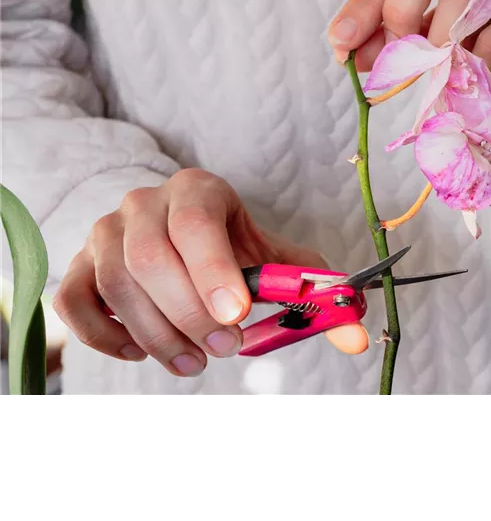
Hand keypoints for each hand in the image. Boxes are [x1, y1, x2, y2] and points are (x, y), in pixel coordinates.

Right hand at [53, 169, 368, 376]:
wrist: (178, 234)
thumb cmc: (230, 246)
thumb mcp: (273, 258)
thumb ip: (313, 292)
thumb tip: (356, 334)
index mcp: (197, 190)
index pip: (196, 222)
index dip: (213, 270)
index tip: (236, 316)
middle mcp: (144, 202)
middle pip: (151, 259)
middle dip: (189, 313)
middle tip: (224, 348)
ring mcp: (106, 231)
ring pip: (117, 285)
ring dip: (156, 334)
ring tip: (194, 360)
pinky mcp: (81, 263)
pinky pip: (75, 301)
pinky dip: (103, 335)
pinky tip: (139, 350)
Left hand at [328, 0, 490, 107]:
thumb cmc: (490, 43)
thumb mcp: (434, 40)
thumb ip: (395, 40)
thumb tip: (348, 53)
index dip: (366, 2)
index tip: (341, 43)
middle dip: (400, 7)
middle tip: (401, 53)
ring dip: (440, 38)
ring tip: (443, 66)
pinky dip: (480, 56)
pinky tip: (479, 69)